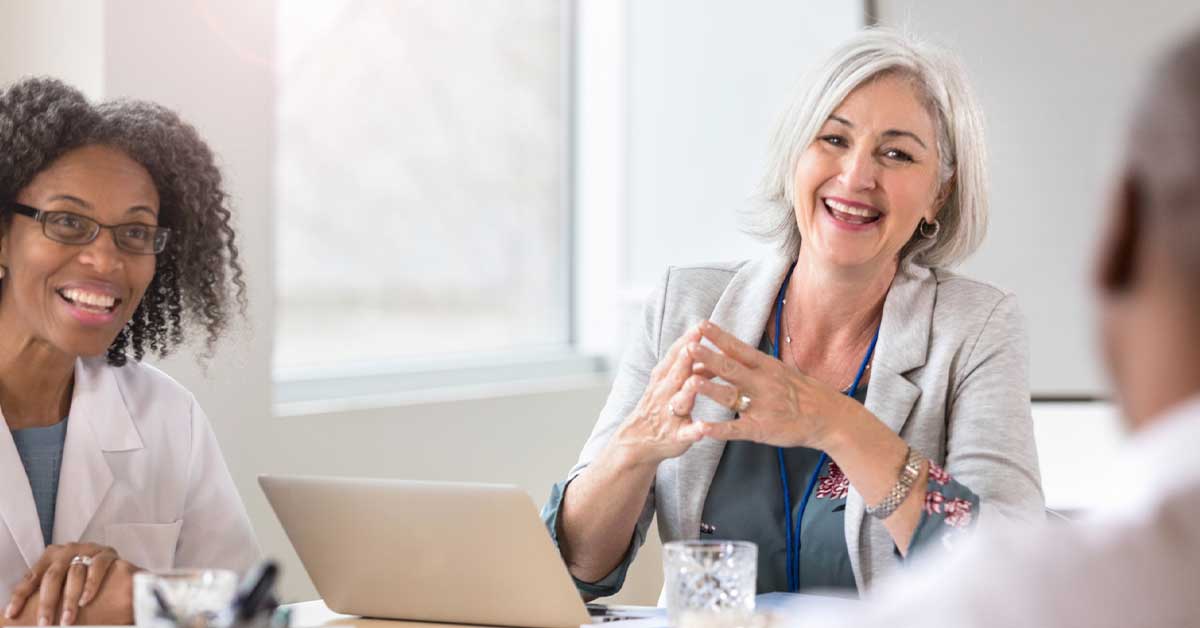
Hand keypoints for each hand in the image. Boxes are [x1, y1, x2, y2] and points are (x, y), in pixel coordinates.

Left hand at [5, 543, 124, 624]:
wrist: (112, 566)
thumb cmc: (81, 578)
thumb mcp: (60, 581)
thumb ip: (45, 591)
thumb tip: (21, 615)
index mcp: (51, 556)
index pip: (31, 576)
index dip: (20, 596)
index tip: (12, 614)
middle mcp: (67, 550)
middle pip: (53, 576)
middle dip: (47, 603)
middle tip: (44, 624)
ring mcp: (88, 549)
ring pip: (75, 573)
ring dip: (70, 599)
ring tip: (67, 620)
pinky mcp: (107, 554)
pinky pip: (98, 567)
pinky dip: (91, 585)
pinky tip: (86, 601)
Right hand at [609, 325, 707, 467]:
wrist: (636, 441)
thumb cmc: (658, 406)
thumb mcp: (665, 381)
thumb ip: (683, 364)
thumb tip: (704, 341)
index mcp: (664, 379)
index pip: (675, 356)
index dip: (687, 341)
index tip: (700, 324)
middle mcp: (665, 394)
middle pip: (676, 373)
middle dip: (686, 358)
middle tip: (695, 342)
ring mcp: (669, 415)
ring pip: (679, 401)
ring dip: (687, 391)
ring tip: (694, 382)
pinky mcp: (676, 437)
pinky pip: (685, 434)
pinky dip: (693, 432)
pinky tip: (702, 430)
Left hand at [687, 320, 866, 449]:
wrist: (830, 417)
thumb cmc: (802, 393)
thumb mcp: (780, 371)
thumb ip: (754, 364)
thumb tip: (728, 352)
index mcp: (767, 367)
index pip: (739, 349)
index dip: (720, 337)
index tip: (701, 325)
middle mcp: (762, 383)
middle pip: (731, 368)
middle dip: (708, 357)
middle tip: (688, 346)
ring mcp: (761, 406)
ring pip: (730, 396)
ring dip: (709, 388)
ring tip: (689, 381)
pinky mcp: (760, 429)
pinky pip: (735, 429)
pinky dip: (717, 429)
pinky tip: (700, 428)